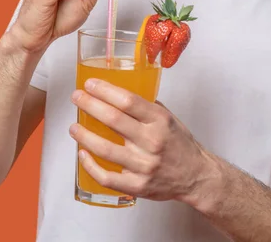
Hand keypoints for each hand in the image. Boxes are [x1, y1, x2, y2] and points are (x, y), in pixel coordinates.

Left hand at [69, 80, 212, 202]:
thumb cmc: (181, 145)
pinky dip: (90, 166)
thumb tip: (119, 95)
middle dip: (90, 105)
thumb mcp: (169, 118)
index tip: (90, 84)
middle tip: (77, 97)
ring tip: (74, 127)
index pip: (128, 101)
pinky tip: (82, 154)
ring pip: (106, 149)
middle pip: (113, 120)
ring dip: (85, 135)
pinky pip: (107, 177)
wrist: (196, 177)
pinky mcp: (137, 186)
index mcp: (160, 121)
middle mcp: (151, 141)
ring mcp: (143, 165)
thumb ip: (146, 107)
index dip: (105, 91)